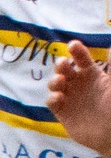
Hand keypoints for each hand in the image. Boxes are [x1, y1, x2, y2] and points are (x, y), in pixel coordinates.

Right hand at [49, 39, 110, 155]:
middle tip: (63, 64)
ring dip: (54, 80)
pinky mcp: (62, 112)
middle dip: (60, 65)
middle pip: (64, 69)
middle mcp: (79, 84)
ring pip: (55, 84)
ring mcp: (69, 97)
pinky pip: (52, 102)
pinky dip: (53, 98)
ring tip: (60, 82)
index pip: (81, 59)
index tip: (72, 45)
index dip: (76, 51)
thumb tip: (109, 46)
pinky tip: (59, 98)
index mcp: (92, 75)